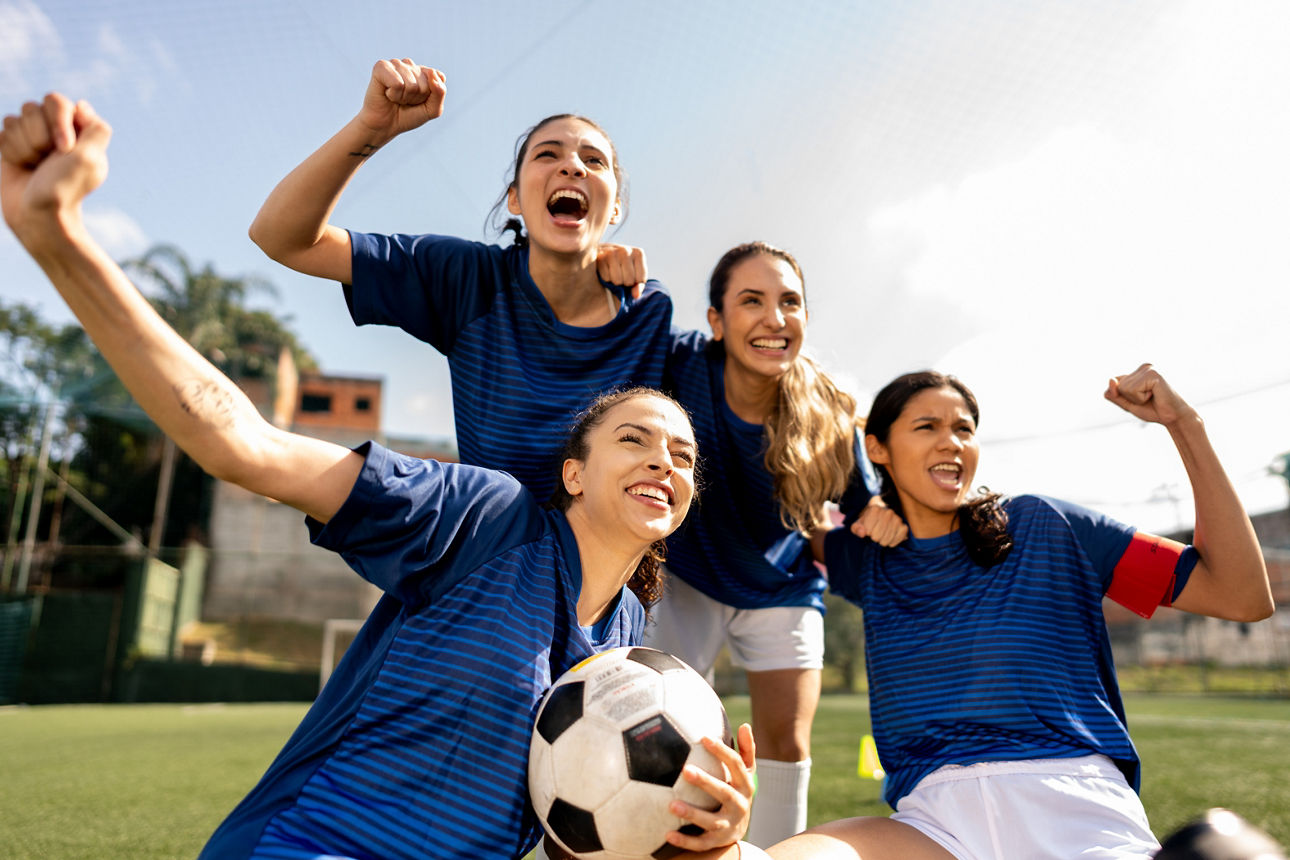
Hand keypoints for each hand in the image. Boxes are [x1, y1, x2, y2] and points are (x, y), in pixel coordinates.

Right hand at [0, 93, 109, 240]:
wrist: (38, 215)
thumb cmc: (65, 188)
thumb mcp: (91, 159)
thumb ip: (96, 128)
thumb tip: (81, 105)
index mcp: (78, 131)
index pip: (57, 101)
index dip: (57, 121)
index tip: (64, 149)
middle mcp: (55, 131)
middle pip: (32, 107)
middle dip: (38, 135)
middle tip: (48, 160)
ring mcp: (32, 138)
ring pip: (14, 119)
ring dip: (24, 146)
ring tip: (35, 166)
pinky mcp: (12, 147)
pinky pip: (2, 132)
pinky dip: (10, 151)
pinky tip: (21, 167)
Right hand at [357, 58, 445, 141]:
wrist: (385, 126)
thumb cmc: (407, 116)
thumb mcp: (432, 109)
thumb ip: (440, 92)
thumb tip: (433, 73)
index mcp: (423, 71)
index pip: (438, 78)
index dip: (429, 96)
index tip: (419, 101)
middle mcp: (410, 64)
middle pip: (425, 84)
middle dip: (416, 98)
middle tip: (404, 101)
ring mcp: (395, 63)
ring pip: (411, 84)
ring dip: (404, 98)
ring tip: (396, 98)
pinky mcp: (381, 66)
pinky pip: (397, 83)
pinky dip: (394, 95)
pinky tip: (388, 94)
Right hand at [595, 243, 646, 298]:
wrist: (604, 254)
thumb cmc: (623, 267)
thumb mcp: (635, 274)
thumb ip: (638, 286)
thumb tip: (636, 295)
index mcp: (638, 253)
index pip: (641, 279)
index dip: (635, 282)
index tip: (631, 275)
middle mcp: (626, 251)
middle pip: (629, 280)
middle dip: (624, 282)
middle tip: (620, 275)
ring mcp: (612, 253)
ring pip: (618, 280)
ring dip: (615, 281)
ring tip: (613, 273)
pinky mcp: (600, 258)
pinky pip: (606, 279)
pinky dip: (606, 279)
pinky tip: (606, 270)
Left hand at [665, 723, 756, 852]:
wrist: (737, 830)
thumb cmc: (736, 791)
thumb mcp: (745, 773)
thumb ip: (745, 751)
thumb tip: (746, 725)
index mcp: (745, 785)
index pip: (736, 765)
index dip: (721, 751)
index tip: (704, 738)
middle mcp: (739, 805)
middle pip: (723, 792)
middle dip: (706, 782)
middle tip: (685, 770)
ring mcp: (728, 825)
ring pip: (711, 821)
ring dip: (692, 813)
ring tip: (672, 805)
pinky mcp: (717, 842)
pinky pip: (700, 843)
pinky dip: (684, 841)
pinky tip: (667, 835)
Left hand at [851, 496, 907, 546]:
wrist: (882, 517)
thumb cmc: (868, 522)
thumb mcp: (859, 524)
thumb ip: (856, 528)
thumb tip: (862, 533)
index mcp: (875, 509)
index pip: (868, 531)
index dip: (867, 533)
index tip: (869, 529)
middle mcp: (888, 512)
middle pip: (877, 536)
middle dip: (875, 538)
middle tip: (875, 534)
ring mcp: (897, 519)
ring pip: (887, 539)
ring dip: (883, 541)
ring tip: (881, 537)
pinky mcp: (904, 527)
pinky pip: (897, 540)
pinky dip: (892, 543)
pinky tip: (889, 540)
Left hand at [1104, 363, 1195, 426]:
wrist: (1173, 417)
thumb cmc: (1153, 410)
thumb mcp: (1127, 404)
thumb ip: (1114, 394)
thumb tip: (1110, 380)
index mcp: (1137, 372)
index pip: (1115, 384)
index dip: (1124, 397)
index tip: (1141, 399)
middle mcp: (1143, 367)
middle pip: (1118, 386)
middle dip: (1130, 398)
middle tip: (1148, 400)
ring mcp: (1148, 369)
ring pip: (1124, 388)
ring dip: (1137, 399)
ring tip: (1152, 397)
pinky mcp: (1153, 374)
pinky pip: (1133, 389)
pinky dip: (1141, 398)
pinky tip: (1155, 395)